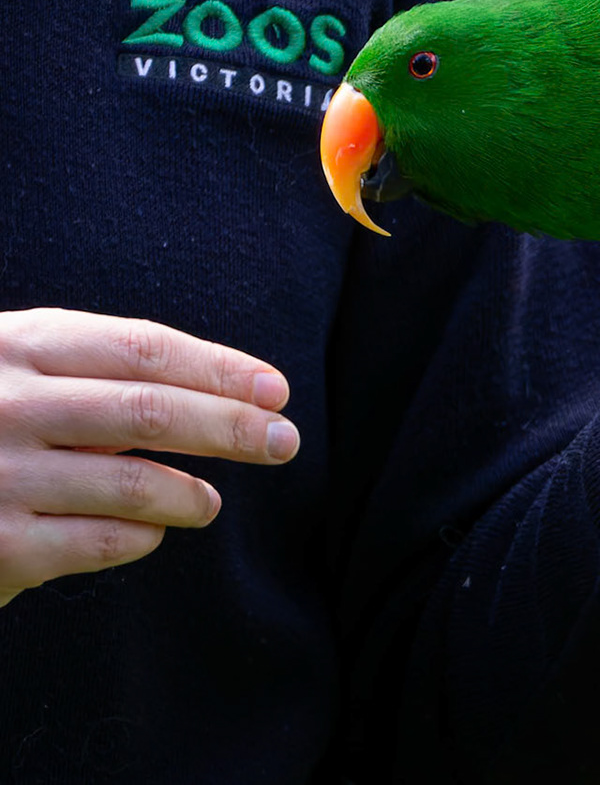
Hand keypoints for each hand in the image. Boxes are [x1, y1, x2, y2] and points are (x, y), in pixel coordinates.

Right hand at [0, 309, 300, 607]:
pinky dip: (142, 536)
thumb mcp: (14, 371)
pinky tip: (150, 532)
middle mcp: (2, 404)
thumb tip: (229, 394)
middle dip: (232, 427)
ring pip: (133, 483)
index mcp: (13, 345)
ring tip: (209, 501)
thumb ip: (92, 373)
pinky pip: (101, 541)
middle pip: (149, 411)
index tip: (275, 389)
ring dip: (190, 493)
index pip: (142, 349)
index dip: (220, 369)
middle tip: (284, 442)